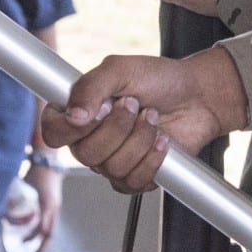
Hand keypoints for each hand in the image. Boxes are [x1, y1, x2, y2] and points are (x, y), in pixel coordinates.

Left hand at [6, 163, 61, 242]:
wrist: (49, 162)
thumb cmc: (34, 173)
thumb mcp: (23, 187)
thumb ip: (13, 199)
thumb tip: (0, 214)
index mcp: (46, 205)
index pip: (41, 228)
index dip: (31, 238)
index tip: (22, 244)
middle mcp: (53, 208)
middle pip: (50, 232)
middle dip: (42, 246)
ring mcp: (56, 206)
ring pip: (52, 228)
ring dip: (44, 240)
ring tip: (35, 249)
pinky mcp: (56, 204)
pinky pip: (52, 222)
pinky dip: (45, 231)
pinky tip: (37, 235)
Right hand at [37, 48, 248, 192]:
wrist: (198, 96)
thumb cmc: (160, 80)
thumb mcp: (122, 69)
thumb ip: (91, 87)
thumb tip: (73, 115)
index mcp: (79, 113)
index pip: (53, 132)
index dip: (69, 127)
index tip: (96, 111)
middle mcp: (91, 140)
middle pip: (85, 153)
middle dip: (117, 127)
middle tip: (134, 105)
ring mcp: (112, 161)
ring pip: (112, 167)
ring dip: (139, 138)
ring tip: (153, 117)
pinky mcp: (136, 177)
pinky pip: (133, 181)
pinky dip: (152, 158)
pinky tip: (162, 140)